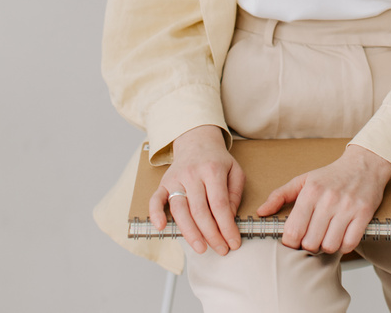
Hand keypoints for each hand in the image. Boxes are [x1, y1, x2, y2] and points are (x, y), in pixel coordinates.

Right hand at [149, 125, 244, 255]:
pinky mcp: (163, 183)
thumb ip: (235, 194)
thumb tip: (230, 217)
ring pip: (180, 209)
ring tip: (201, 248)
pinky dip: (155, 214)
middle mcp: (192, 174)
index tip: (233, 242)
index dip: (226, 227)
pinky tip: (161, 227)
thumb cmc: (217, 160)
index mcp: (212, 170)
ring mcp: (176, 179)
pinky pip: (156, 199)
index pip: (219, 204)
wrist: (197, 140)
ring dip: (190, 233)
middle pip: (200, 210)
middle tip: (221, 250)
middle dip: (211, 234)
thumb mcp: (235, 171)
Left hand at [256, 145, 390, 254]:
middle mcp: (328, 200)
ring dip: (326, 246)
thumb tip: (261, 212)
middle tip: (311, 237)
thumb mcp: (303, 180)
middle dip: (308, 245)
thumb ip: (280, 195)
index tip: (294, 240)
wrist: (364, 164)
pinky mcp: (364, 214)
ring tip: (326, 236)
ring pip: (329, 246)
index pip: (293, 231)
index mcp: (311, 192)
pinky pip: (349, 244)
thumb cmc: (331, 175)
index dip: (290, 242)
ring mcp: (347, 207)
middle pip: (310, 242)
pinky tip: (341, 236)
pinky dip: (343, 245)